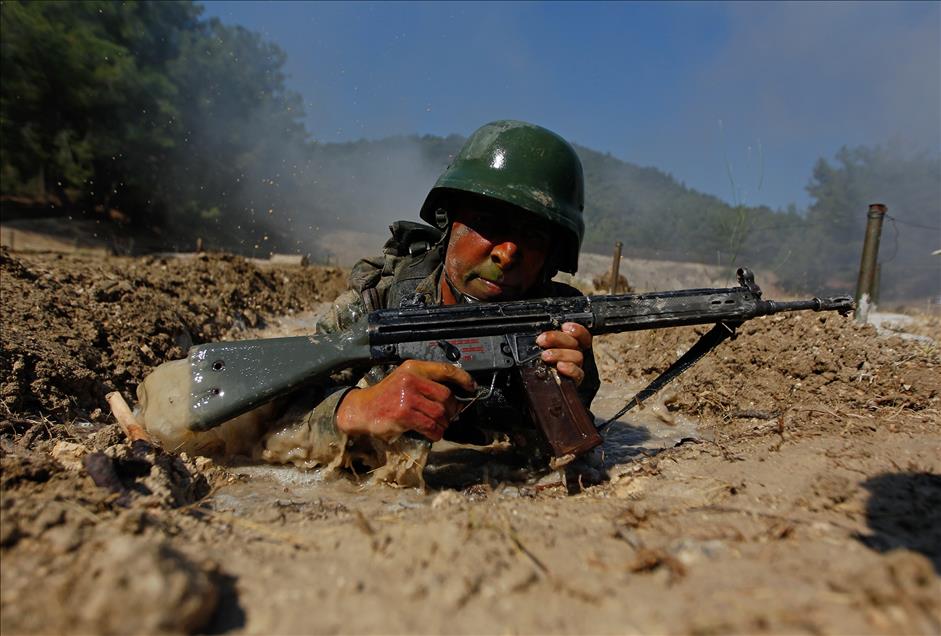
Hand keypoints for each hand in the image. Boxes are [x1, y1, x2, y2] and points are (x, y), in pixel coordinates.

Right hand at [335, 360, 475, 441]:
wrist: (362, 409)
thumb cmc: (387, 395)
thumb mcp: (405, 379)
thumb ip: (426, 382)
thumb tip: (456, 395)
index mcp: (414, 368)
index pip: (445, 369)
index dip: (463, 378)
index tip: (472, 387)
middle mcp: (411, 379)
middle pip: (446, 395)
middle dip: (453, 409)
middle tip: (451, 416)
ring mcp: (407, 397)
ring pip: (439, 413)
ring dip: (444, 423)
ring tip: (440, 426)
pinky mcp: (403, 415)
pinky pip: (430, 426)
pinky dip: (436, 433)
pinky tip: (434, 433)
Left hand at [536, 322, 591, 385]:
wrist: (540, 390)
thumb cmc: (540, 367)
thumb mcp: (541, 350)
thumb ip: (545, 341)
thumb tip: (539, 335)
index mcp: (570, 346)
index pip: (581, 335)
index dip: (577, 329)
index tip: (564, 327)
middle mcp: (575, 355)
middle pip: (575, 343)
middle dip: (557, 338)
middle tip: (542, 340)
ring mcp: (575, 368)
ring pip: (577, 356)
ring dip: (560, 354)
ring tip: (546, 356)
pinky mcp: (574, 381)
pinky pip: (578, 374)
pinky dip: (570, 368)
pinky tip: (560, 367)